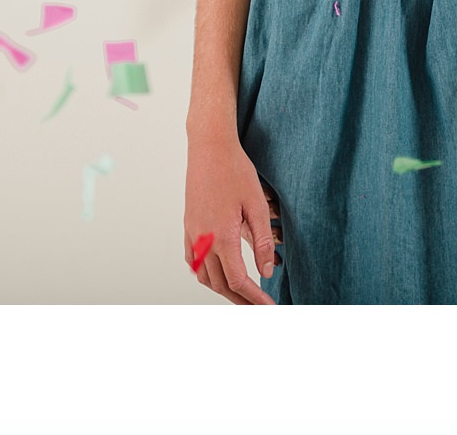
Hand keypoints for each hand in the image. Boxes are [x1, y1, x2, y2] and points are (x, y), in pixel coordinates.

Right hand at [185, 130, 279, 304]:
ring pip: (204, 276)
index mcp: (221, 237)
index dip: (255, 298)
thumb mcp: (256, 204)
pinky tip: (220, 273)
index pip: (239, 280)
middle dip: (241, 300)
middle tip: (259, 308)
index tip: (268, 307)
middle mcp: (202, 240)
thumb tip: (268, 271)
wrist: (209, 148)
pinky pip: (194, 261)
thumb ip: (263, 241)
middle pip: (220, 284)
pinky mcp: (188, 226)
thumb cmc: (235, 171)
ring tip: (243, 295)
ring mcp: (192, 234)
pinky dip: (207, 274)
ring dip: (223, 289)